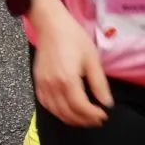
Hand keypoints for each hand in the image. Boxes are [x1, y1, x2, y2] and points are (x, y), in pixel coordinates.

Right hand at [30, 0, 111, 127]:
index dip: (93, 115)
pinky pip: (46, 104)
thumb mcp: (91, 58)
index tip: (103, 115)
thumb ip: (99, 83)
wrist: (51, 24)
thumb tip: (106, 104)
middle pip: (68, 113)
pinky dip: (57, 112)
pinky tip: (66, 111)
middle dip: (84, 120)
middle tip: (97, 119)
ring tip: (84, 118)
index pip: (81, 107)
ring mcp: (43, 85)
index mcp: (68, 80)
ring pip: (56, 112)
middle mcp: (53, 86)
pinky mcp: (37, 82)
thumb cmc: (74, 38)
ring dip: (71, 119)